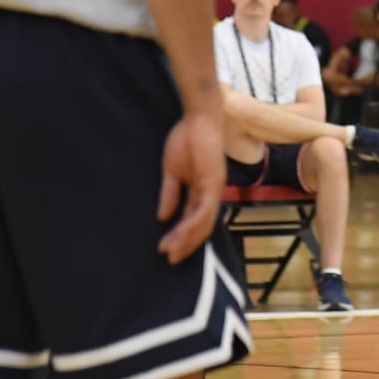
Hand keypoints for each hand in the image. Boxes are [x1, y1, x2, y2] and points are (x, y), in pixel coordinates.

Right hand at [157, 109, 224, 263]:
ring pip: (204, 223)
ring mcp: (214, 190)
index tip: (164, 248)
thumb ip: (170, 194)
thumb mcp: (172, 172)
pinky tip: (179, 234)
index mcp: (201, 191)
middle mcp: (211, 194)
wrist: (197, 118)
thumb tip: (163, 216)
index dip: (180, 235)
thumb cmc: (186, 139)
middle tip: (170, 259)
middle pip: (202, 227)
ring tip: (171, 251)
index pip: (193, 220)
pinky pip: (204, 210)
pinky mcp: (214, 183)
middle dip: (186, 244)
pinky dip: (192, 224)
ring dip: (187, 239)